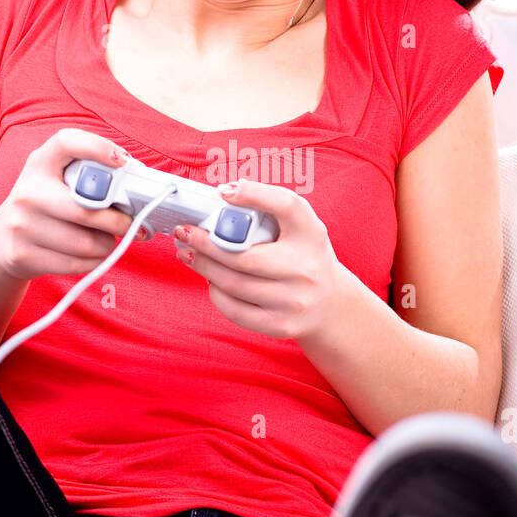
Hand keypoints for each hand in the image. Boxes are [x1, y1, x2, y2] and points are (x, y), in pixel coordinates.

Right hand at [0, 127, 142, 280]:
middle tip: (131, 225)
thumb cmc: (46, 205)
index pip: (67, 142)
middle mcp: (28, 191)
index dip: (97, 147)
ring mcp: (21, 225)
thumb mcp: (57, 180)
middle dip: (119, 222)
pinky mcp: (22, 255)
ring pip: (86, 243)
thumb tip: (136, 187)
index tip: (123, 161)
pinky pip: (75, 264)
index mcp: (40, 163)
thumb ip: (90, 177)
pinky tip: (93, 254)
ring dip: (107, 245)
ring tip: (107, 240)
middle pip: (86, 210)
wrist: (3, 238)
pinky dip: (94, 262)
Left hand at [173, 178, 346, 340]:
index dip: (254, 194)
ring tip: (189, 254)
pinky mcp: (280, 324)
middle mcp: (306, 268)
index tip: (223, 191)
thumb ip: (268, 211)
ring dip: (203, 266)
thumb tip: (223, 197)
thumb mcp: (300, 229)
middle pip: (243, 256)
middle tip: (185, 233)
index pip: (286, 206)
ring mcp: (294, 300)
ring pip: (233, 283)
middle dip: (205, 243)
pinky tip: (210, 280)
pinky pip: (234, 310)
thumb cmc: (305, 258)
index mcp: (311, 234)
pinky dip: (215, 293)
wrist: (331, 305)